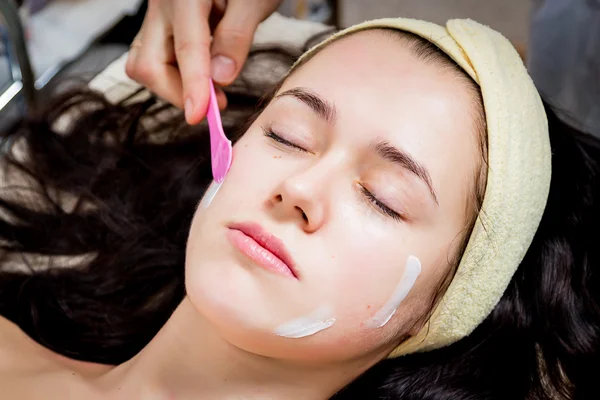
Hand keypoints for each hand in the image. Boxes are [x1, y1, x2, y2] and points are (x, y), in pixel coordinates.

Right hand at [126, 0, 281, 123]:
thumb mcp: (254, 0)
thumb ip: (236, 35)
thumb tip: (220, 77)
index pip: (186, 48)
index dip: (192, 87)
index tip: (200, 115)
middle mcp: (162, 5)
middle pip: (149, 63)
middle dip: (178, 92)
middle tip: (216, 104)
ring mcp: (156, 16)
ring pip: (145, 64)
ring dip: (174, 87)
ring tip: (210, 92)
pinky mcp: (159, 26)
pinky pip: (153, 58)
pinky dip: (174, 76)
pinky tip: (201, 76)